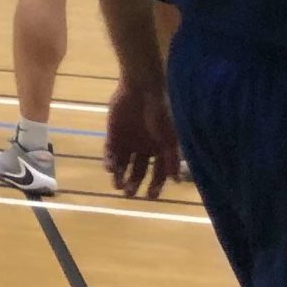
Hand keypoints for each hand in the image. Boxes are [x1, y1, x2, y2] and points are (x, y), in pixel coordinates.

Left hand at [101, 81, 181, 198]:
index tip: (151, 197)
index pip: (158, 172)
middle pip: (138, 171)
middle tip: (130, 195)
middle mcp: (144, 148)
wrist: (142, 89)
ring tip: (118, 186)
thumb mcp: (170, 137)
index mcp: (160, 149)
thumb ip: (172, 158)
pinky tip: (111, 168)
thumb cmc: (161, 113)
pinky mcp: (113, 134)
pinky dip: (110, 161)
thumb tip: (177, 180)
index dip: (156, 185)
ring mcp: (128, 141)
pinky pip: (110, 152)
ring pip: (123, 164)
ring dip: (120, 176)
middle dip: (134, 183)